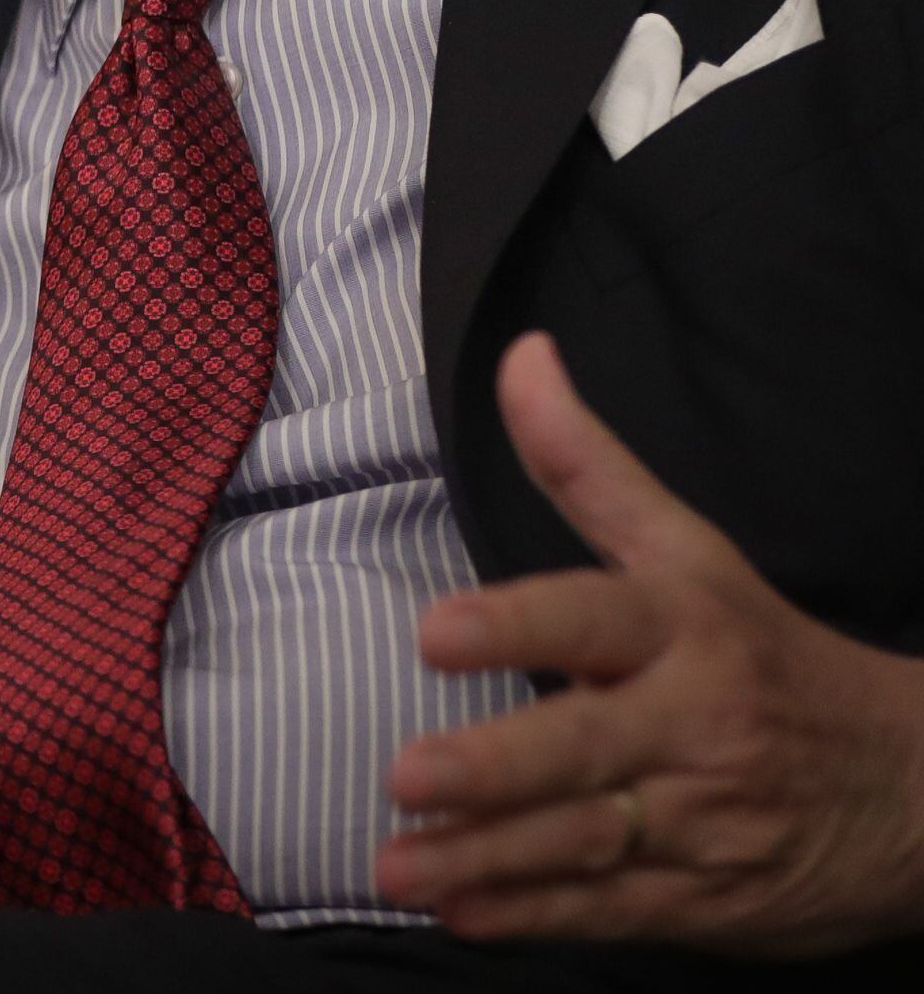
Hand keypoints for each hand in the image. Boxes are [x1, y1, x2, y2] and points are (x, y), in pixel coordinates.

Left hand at [379, 330, 923, 954]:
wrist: (919, 789)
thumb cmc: (767, 654)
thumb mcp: (691, 551)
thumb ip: (587, 464)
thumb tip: (519, 354)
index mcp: (682, 628)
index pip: (592, 618)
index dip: (516, 625)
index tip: (435, 633)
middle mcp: (689, 724)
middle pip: (582, 745)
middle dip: (496, 766)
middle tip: (406, 773)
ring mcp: (697, 818)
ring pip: (581, 840)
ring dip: (484, 857)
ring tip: (398, 864)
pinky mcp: (703, 896)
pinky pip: (610, 910)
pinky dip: (536, 916)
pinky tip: (465, 913)